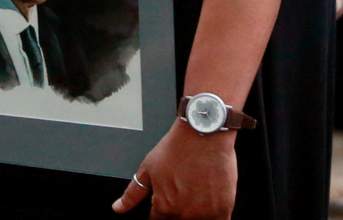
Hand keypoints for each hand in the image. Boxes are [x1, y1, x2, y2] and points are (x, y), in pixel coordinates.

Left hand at [113, 118, 237, 218]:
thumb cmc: (177, 147)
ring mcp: (205, 215)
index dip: (161, 213)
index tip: (167, 203)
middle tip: (183, 191)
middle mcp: (184, 214)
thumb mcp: (148, 167)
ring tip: (196, 192)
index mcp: (164, 207)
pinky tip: (209, 198)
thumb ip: (133, 193)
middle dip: (178, 212)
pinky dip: (213, 214)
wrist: (204, 132)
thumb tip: (118, 208)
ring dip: (196, 214)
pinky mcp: (223, 210)